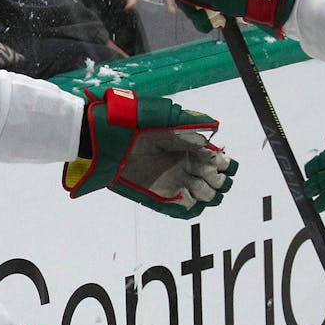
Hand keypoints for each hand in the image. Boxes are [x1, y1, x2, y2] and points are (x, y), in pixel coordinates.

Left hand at [64, 87, 236, 218]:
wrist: (102, 138)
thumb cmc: (130, 123)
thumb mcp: (162, 117)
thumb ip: (188, 124)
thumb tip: (212, 131)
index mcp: (185, 145)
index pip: (213, 158)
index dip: (222, 162)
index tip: (222, 163)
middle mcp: (181, 164)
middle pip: (210, 178)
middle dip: (217, 180)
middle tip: (212, 179)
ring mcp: (170, 180)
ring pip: (199, 193)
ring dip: (206, 194)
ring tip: (202, 190)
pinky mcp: (157, 194)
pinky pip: (180, 207)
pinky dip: (188, 207)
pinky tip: (191, 202)